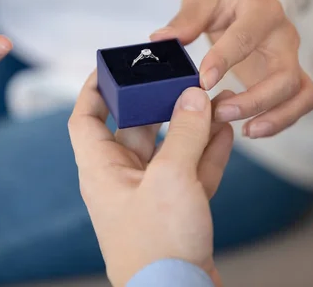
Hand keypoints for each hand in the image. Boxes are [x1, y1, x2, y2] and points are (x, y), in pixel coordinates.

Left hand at [68, 73, 233, 286]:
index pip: (86, 119)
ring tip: (215, 100)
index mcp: (103, 170)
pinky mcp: (177, 210)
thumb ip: (185, 134)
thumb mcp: (171, 179)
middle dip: (160, 103)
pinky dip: (207, 152)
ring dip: (192, 126)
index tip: (111, 65)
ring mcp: (152, 195)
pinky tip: (226, 131)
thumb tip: (194, 96)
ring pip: (170, 149)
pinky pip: (191, 171)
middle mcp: (123, 179)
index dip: (94, 89)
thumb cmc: (158, 246)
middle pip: (137, 128)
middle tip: (182, 78)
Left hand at [151, 0, 312, 137]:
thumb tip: (160, 39)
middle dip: (254, 101)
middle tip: (219, 113)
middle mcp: (284, 36)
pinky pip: (301, 102)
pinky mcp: (291, 74)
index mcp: (261, 11)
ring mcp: (292, 57)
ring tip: (244, 130)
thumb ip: (186, 19)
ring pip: (301, 94)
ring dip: (276, 117)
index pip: (246, 38)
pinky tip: (252, 129)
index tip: (202, 82)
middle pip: (284, 76)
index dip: (224, 61)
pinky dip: (282, 120)